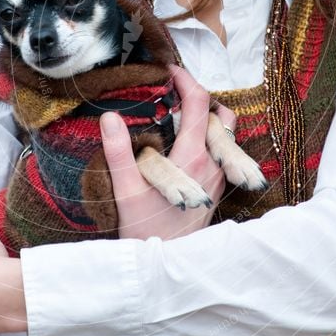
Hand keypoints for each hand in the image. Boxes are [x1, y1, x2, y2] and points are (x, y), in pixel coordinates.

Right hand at [100, 64, 235, 240]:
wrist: (166, 264)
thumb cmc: (143, 228)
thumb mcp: (124, 189)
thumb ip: (118, 152)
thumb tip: (110, 118)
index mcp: (192, 157)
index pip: (199, 104)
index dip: (186, 80)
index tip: (168, 71)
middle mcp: (212, 164)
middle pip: (221, 116)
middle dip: (200, 98)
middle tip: (174, 93)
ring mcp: (218, 177)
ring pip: (226, 135)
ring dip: (208, 119)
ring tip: (181, 116)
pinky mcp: (217, 188)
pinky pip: (222, 153)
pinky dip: (209, 138)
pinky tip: (186, 143)